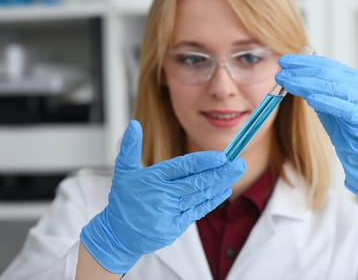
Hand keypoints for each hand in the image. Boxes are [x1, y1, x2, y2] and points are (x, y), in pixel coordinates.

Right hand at [80, 120, 244, 273]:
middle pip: (197, 182)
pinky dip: (212, 200)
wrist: (117, 236)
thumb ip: (130, 147)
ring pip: (201, 195)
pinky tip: (224, 190)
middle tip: (238, 162)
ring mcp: (170, 212)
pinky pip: (198, 211)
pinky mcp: (175, 226)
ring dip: (221, 184)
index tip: (221, 156)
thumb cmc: (124, 201)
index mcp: (152, 179)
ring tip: (236, 172)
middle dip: (221, 172)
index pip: (183, 167)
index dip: (204, 161)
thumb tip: (134, 124)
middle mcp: (162, 195)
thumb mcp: (123, 172)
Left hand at [276, 54, 357, 198]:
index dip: (303, 62)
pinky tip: (311, 99)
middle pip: (326, 72)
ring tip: (288, 83)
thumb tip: (289, 75)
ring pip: (332, 86)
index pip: (324, 64)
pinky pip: (343, 107)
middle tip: (282, 73)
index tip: (284, 61)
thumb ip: (312, 88)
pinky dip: (326, 102)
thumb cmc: (343, 125)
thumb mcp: (324, 102)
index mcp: (350, 77)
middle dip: (301, 72)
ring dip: (306, 84)